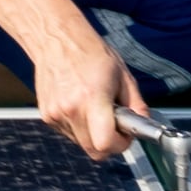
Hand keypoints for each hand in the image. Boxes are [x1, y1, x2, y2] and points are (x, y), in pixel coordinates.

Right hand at [0, 0, 138, 159]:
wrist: (56, 39)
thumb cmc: (89, 51)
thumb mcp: (122, 74)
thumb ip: (136, 104)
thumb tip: (143, 124)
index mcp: (92, 97)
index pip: (105, 144)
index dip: (120, 144)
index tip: (126, 135)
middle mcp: (71, 109)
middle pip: (94, 151)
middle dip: (109, 143)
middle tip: (115, 125)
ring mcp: (55, 114)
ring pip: (81, 143)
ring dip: (93, 134)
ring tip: (95, 107)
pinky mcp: (47, 116)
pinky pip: (69, 133)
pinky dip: (79, 126)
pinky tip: (80, 105)